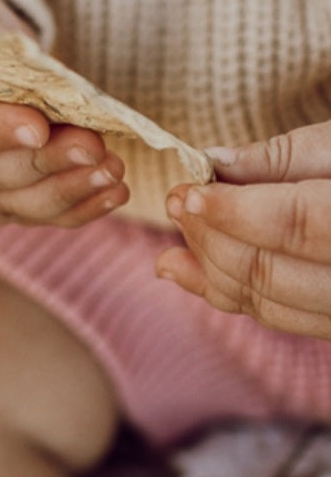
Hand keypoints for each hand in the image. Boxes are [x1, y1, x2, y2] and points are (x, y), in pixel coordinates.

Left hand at [156, 121, 330, 338]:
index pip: (301, 224)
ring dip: (212, 272)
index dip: (237, 212)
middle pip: (277, 272)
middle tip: (176, 203)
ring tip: (174, 237)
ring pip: (274, 305)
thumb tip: (214, 163)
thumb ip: (285, 157)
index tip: (190, 192)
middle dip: (213, 239)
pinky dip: (232, 295)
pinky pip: (285, 320)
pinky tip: (190, 271)